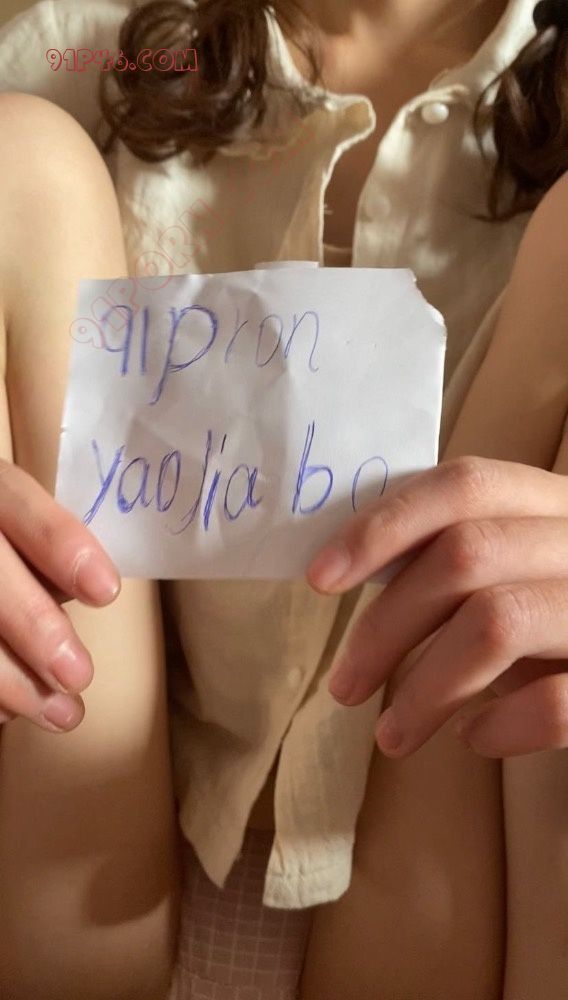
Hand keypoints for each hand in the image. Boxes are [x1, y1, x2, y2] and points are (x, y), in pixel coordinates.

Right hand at [0, 458, 119, 732]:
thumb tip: (77, 589)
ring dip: (7, 678)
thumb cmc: (6, 548)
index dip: (57, 541)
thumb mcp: (14, 528)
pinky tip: (7, 712)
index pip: (12, 499)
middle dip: (33, 624)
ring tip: (62, 712)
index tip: (105, 590)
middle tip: (78, 675)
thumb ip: (39, 551)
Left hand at [307, 456, 567, 758]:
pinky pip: (554, 702)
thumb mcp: (516, 570)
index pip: (466, 484)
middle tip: (343, 686)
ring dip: (425, 688)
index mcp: (554, 502)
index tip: (319, 578)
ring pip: (498, 623)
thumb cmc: (558, 618)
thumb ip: (455, 560)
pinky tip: (474, 739)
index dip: (383, 525)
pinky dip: (501, 724)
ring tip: (390, 736)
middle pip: (466, 555)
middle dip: (386, 625)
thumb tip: (343, 570)